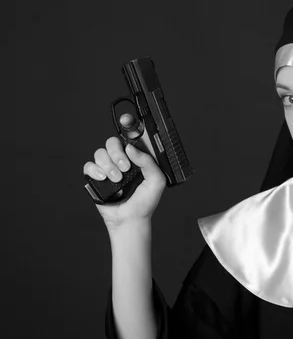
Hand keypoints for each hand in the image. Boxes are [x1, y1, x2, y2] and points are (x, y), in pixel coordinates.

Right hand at [83, 114, 166, 229]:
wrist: (131, 219)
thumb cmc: (146, 201)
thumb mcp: (156, 181)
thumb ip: (148, 162)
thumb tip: (131, 148)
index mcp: (137, 157)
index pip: (132, 137)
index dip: (128, 124)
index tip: (127, 119)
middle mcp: (122, 159)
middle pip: (112, 142)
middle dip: (117, 152)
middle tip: (125, 167)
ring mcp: (108, 167)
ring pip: (100, 153)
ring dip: (109, 165)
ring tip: (117, 179)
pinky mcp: (96, 177)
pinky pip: (89, 165)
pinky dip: (96, 170)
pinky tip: (104, 179)